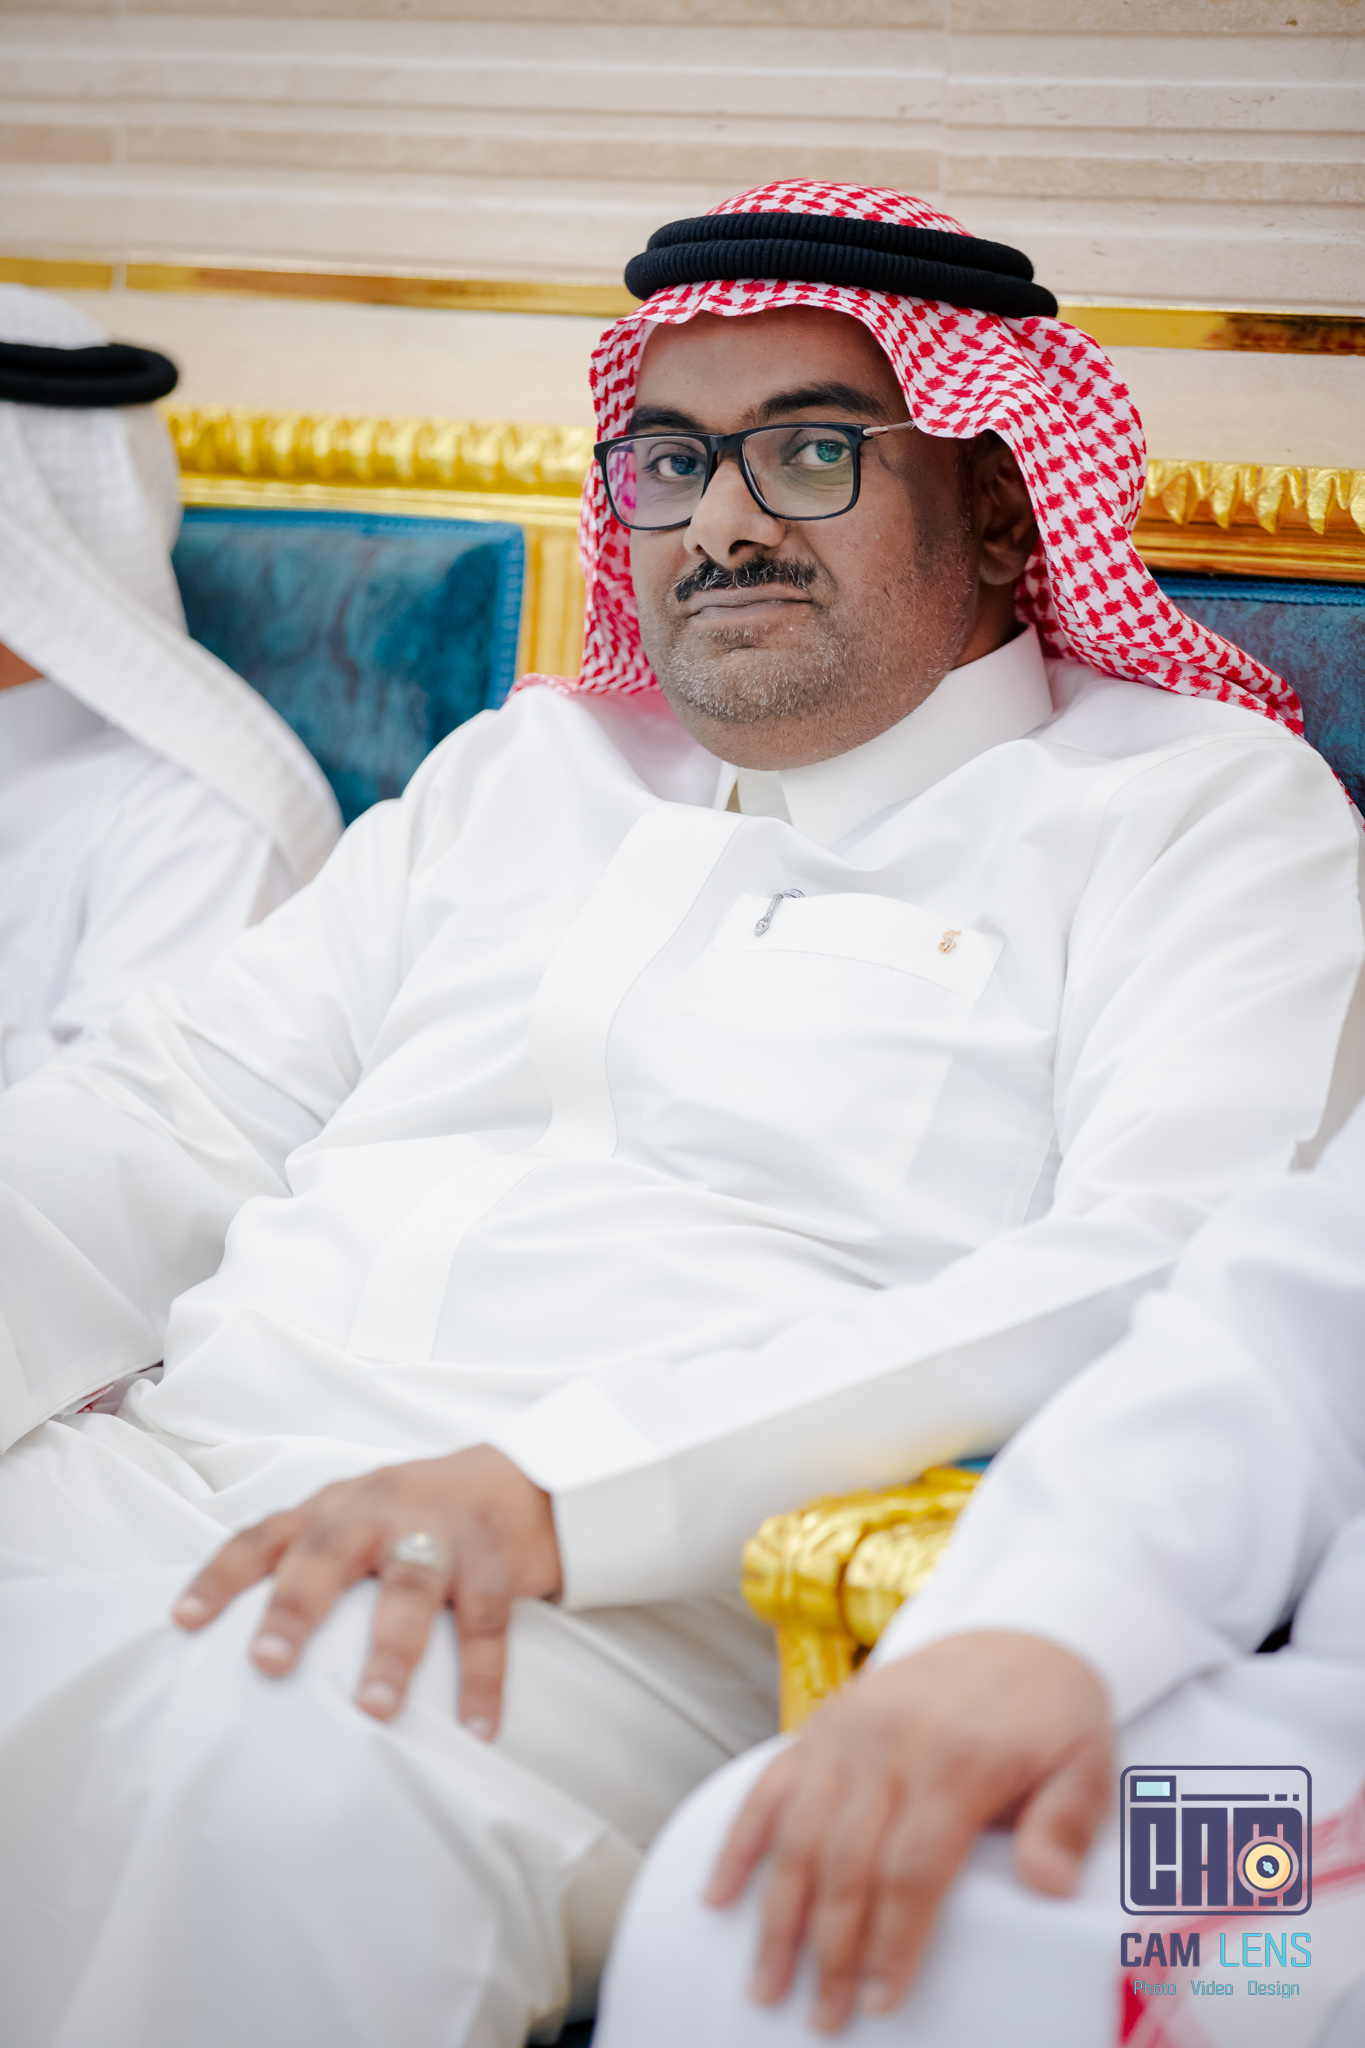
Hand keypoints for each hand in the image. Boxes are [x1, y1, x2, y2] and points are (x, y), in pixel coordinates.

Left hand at [172, 1445, 560, 1737]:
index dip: (222, 1574)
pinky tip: (477, 1728)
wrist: (524, 1480)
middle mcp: (380, 1510)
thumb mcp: (359, 1520)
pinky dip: (483, 1678)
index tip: (183, 1621)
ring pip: (410, 1586)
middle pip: (329, 1551)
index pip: (266, 1534)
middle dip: (296, 1605)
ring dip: (391, 1649)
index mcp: (336, 1507)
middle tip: (267, 1663)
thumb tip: (242, 1657)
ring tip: (373, 1709)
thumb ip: (308, 1563)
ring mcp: (442, 1530)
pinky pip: (488, 1621)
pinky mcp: (495, 1557)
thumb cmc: (420, 1515)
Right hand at [706, 1631, 1112, 2033]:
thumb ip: (1067, 1824)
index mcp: (954, 1759)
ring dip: (778, 1913)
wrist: (1017, 1628)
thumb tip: (1047, 1886)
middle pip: (845, 1862)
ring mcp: (846, 1730)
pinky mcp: (822, 1723)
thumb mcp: (1087, 1762)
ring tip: (766, 1981)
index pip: (910, 1870)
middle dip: (828, 1949)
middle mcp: (888, 1742)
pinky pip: (770, 1786)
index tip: (879, 2001)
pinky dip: (740, 1842)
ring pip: (797, 1833)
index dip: (891, 1942)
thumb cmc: (1052, 1711)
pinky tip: (719, 1896)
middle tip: (821, 2015)